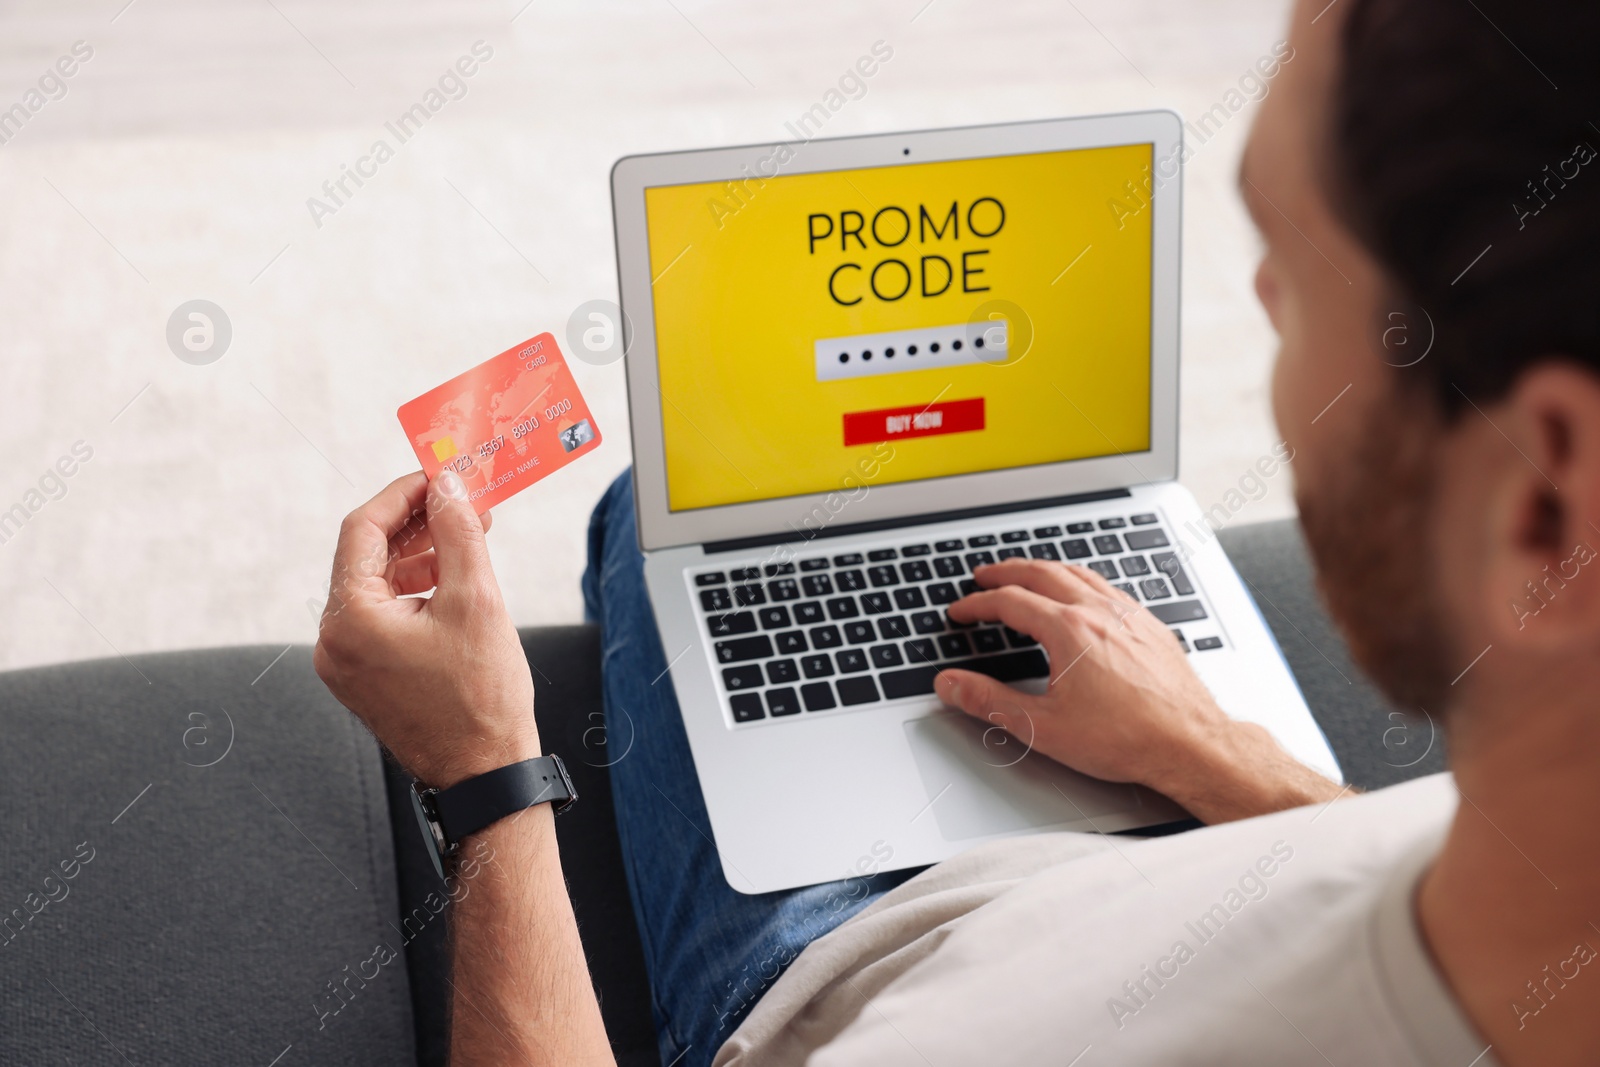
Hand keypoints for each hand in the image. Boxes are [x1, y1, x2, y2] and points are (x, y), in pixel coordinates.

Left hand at [314, 469, 538, 787]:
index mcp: (349, 620)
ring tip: (469, 538)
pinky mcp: (365, 676)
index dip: (402, 494)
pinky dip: (416, 591)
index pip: (362, 530)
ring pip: (377, 585)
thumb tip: (447, 486)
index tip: (440, 476)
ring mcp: (345, 662)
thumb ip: (457, 532)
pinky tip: (454, 580)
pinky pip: (383, 615)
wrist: (485, 774)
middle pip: (367, 556)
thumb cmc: (482, 699)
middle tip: (463, 503)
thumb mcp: (477, 600)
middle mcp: (334, 641)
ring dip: (420, 556)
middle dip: (417, 524)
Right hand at [934, 559, 1340, 822]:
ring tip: (1029, 573)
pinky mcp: (1151, 627)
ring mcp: (1129, 616)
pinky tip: (1084, 595)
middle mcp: (1100, 613)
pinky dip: (1082, 581)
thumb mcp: (1043, 727)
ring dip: (1046, 569)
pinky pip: (1109, 588)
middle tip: (986, 575)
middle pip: (1043, 574)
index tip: (962, 610)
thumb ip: (989, 702)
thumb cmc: (1128, 738)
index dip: (978, 604)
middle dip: (1008, 572)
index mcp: (1069, 630)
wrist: (1189, 743)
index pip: (1010, 602)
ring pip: (1080, 575)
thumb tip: (952, 685)